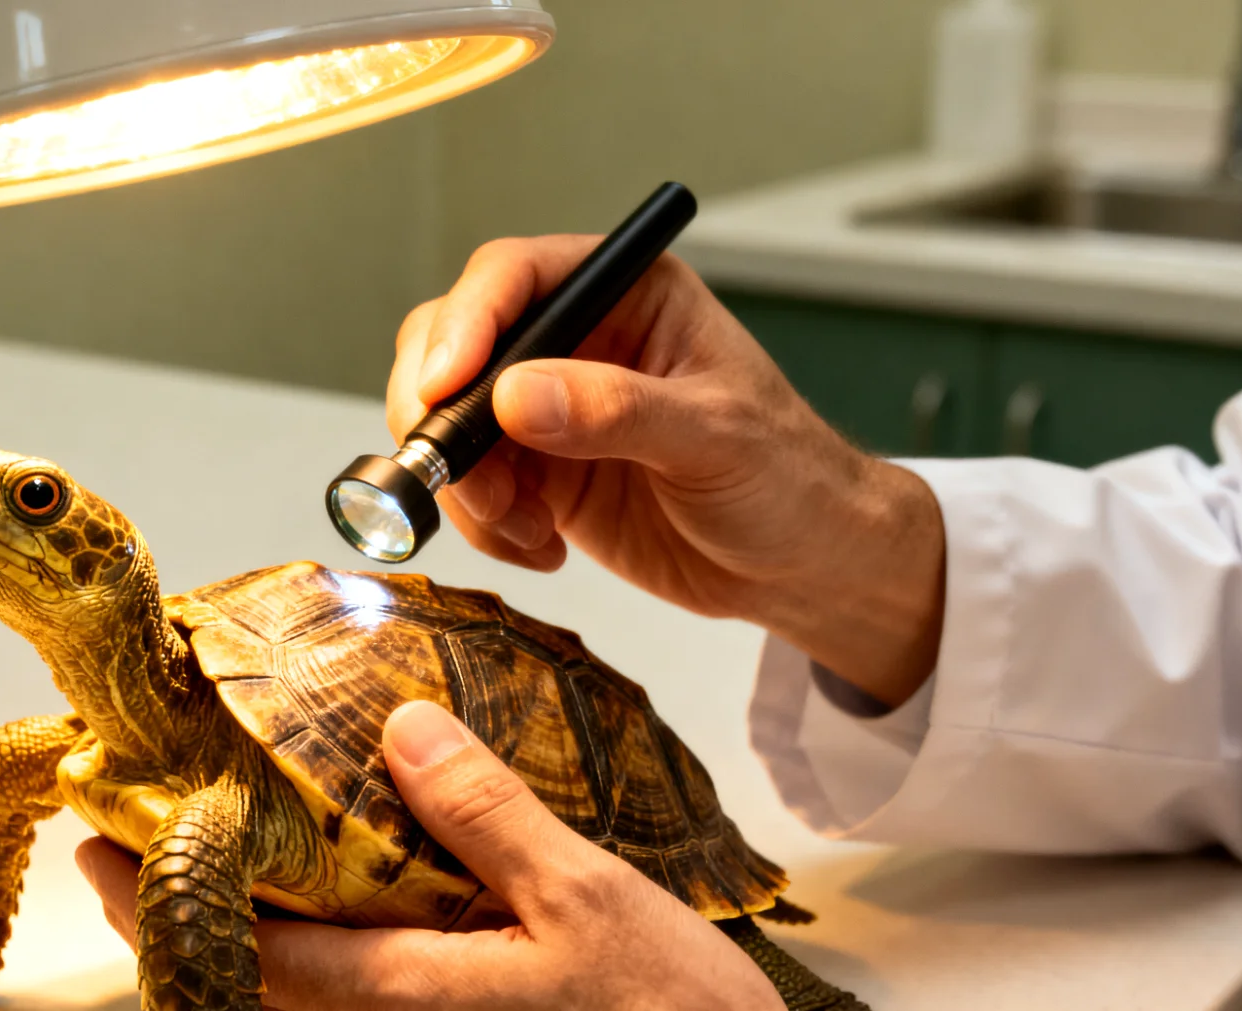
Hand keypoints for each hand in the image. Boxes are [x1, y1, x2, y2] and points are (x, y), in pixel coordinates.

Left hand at [76, 701, 784, 1010]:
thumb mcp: (587, 898)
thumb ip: (488, 815)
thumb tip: (403, 730)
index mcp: (406, 995)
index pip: (244, 951)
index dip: (158, 899)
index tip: (96, 846)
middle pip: (250, 984)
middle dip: (180, 917)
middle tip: (122, 848)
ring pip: (296, 999)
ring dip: (237, 934)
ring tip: (208, 860)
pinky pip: (355, 1001)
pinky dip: (308, 952)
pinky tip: (325, 903)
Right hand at [387, 239, 944, 705]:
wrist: (802, 566)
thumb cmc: (789, 478)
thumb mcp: (714, 436)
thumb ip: (616, 410)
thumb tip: (515, 395)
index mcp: (626, 294)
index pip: (515, 276)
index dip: (466, 322)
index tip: (444, 386)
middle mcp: (574, 341)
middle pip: (454, 343)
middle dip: (439, 411)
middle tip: (454, 472)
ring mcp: (546, 409)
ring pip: (446, 421)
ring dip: (462, 481)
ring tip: (522, 528)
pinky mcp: (535, 474)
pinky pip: (469, 488)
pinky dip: (484, 524)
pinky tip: (541, 547)